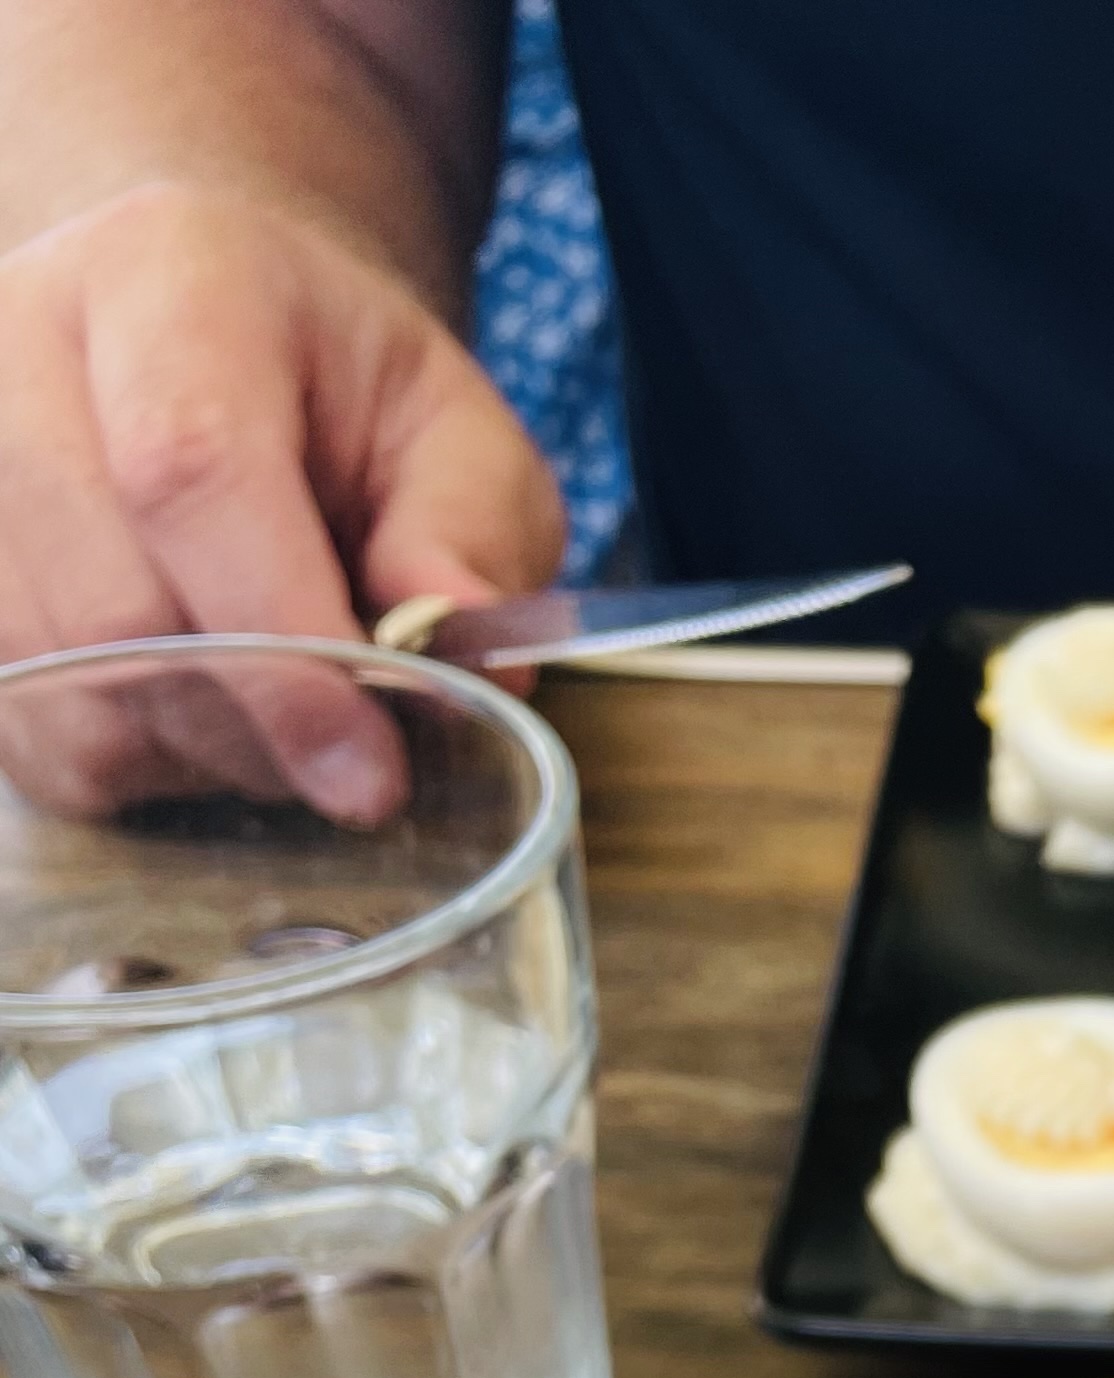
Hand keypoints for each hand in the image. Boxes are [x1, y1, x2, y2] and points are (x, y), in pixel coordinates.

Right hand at [0, 178, 561, 813]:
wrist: (215, 350)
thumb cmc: (346, 398)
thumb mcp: (456, 437)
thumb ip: (472, 537)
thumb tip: (468, 663)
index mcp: (165, 275)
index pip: (190, 469)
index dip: (284, 650)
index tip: (371, 770)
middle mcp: (17, 346)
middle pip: (114, 608)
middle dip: (256, 725)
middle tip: (352, 750)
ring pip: (67, 690)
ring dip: (202, 752)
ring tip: (281, 703)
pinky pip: (35, 738)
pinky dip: (142, 764)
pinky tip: (201, 705)